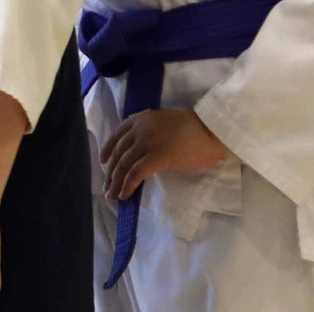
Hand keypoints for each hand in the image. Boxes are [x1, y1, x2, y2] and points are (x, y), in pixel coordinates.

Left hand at [99, 109, 229, 200]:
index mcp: (143, 118)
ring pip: (123, 165)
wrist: (211, 130)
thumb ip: (151, 130)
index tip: (102, 161)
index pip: (118, 134)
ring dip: (115, 182)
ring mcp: (146, 142)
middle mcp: (140, 128)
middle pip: (118, 153)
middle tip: (107, 186)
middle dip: (110, 172)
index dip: (107, 149)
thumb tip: (141, 150)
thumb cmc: (195, 128)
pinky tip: (125, 195)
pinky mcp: (155, 158)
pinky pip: (135, 174)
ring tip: (113, 195)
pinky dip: (127, 186)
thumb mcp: (166, 122)